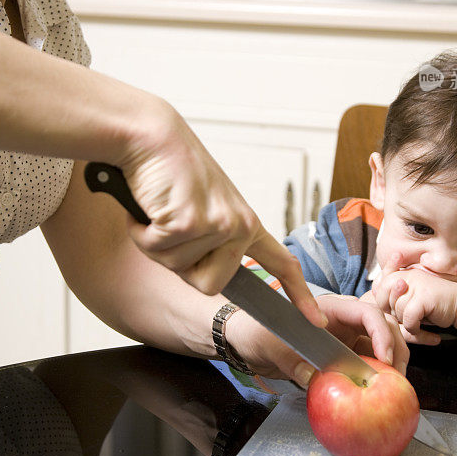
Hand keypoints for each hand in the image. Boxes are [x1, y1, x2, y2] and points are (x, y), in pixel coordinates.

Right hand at [120, 101, 324, 325]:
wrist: (151, 136)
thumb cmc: (172, 170)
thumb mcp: (204, 207)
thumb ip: (213, 238)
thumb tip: (207, 272)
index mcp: (245, 220)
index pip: (280, 261)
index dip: (297, 292)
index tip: (314, 319)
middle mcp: (238, 224)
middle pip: (210, 285)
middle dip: (181, 264)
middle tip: (173, 223)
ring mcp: (218, 224)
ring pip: (179, 269)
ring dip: (157, 242)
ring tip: (163, 206)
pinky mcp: (190, 223)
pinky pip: (157, 249)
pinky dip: (143, 231)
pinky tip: (151, 203)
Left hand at [225, 293, 409, 385]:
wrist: (250, 342)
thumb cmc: (259, 333)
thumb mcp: (270, 344)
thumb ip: (289, 359)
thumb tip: (310, 377)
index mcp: (329, 308)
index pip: (366, 312)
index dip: (381, 332)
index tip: (385, 358)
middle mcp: (343, 319)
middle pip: (383, 325)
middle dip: (396, 347)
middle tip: (397, 377)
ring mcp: (345, 335)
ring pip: (382, 342)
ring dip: (394, 360)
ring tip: (394, 384)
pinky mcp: (345, 353)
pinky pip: (370, 359)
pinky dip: (380, 371)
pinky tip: (381, 388)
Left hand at [369, 253, 456, 342]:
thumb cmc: (432, 303)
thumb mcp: (409, 295)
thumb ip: (392, 293)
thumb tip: (372, 292)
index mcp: (401, 272)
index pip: (378, 287)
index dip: (383, 302)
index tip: (396, 309)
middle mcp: (407, 275)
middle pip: (383, 299)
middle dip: (392, 313)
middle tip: (407, 316)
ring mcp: (416, 284)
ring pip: (397, 310)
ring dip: (406, 322)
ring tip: (418, 321)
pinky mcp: (424, 297)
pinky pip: (408, 318)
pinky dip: (414, 327)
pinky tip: (421, 327)